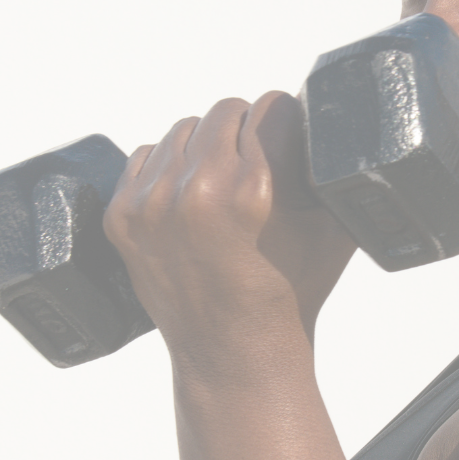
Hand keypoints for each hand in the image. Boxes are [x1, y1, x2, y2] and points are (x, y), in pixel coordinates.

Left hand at [103, 91, 356, 354]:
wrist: (236, 352)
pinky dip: (169, 171)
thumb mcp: (334, 228)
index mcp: (254, 189)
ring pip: (185, 129)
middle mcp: (199, 191)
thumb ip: (331, 168)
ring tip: (222, 188)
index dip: (285, 126)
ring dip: (205, 148)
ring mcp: (155, 204)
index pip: (271, 107)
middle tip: (255, 170)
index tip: (285, 145)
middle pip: (227, 111)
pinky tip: (190, 201)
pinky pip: (147, 156)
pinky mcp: (124, 217)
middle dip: (246, 135)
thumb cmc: (289, 292)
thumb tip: (330, 121)